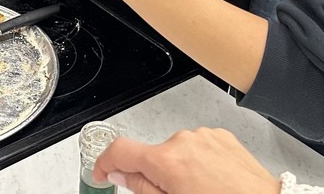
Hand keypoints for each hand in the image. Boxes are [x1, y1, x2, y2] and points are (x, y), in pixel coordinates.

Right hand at [92, 128, 280, 193]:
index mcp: (168, 161)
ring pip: (176, 153)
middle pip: (153, 156)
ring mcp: (205, 136)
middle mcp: (184, 141)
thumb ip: (142, 189)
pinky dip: (197, 164)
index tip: (102, 174)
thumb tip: (120, 175)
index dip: (104, 163)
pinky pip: (198, 148)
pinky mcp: (221, 136)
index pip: (121, 151)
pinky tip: (212, 184)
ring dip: (178, 171)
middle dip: (154, 177)